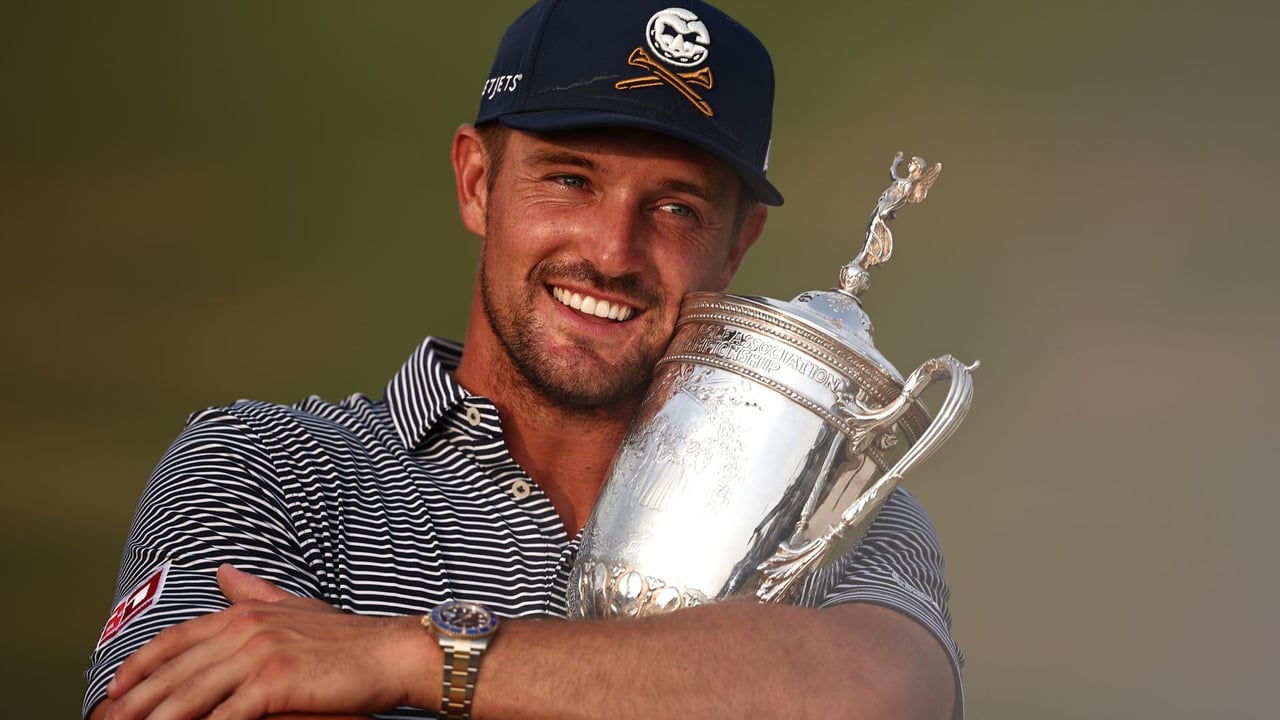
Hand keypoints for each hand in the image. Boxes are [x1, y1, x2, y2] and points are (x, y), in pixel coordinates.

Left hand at [103, 564, 432, 719]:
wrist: (392, 650)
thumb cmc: (349, 638)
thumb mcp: (296, 608)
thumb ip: (255, 593)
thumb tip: (222, 572)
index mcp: (245, 611)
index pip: (176, 638)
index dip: (139, 665)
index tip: (114, 691)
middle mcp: (246, 627)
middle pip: (174, 670)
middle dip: (136, 701)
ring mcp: (260, 653)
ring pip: (192, 694)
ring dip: (158, 719)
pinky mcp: (276, 681)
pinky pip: (226, 714)